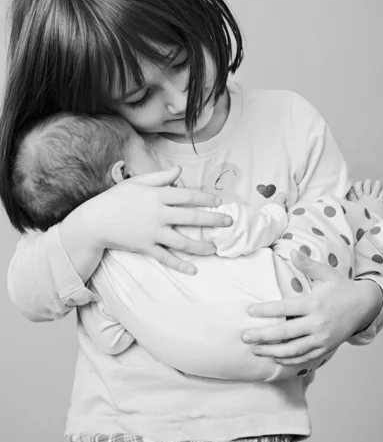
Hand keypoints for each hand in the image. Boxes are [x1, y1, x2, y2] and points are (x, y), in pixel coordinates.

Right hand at [67, 165, 232, 276]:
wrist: (94, 222)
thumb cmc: (116, 199)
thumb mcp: (137, 182)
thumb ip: (160, 177)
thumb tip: (179, 171)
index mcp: (157, 196)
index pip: (187, 196)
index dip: (205, 199)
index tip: (219, 202)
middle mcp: (158, 214)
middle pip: (191, 217)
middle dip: (213, 220)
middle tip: (229, 222)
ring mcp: (152, 233)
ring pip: (182, 241)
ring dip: (201, 246)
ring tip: (215, 249)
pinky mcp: (145, 248)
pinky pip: (166, 258)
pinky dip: (180, 265)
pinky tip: (193, 270)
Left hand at [242, 250, 382, 364]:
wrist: (365, 306)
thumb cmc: (341, 287)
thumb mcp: (326, 273)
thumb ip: (308, 264)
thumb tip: (292, 251)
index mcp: (314, 303)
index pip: (285, 308)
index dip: (266, 310)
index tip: (250, 311)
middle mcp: (317, 323)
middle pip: (285, 332)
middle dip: (263, 336)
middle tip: (244, 337)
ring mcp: (322, 338)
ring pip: (293, 349)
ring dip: (272, 352)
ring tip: (255, 350)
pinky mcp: (325, 348)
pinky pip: (304, 357)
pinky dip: (289, 360)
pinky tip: (274, 359)